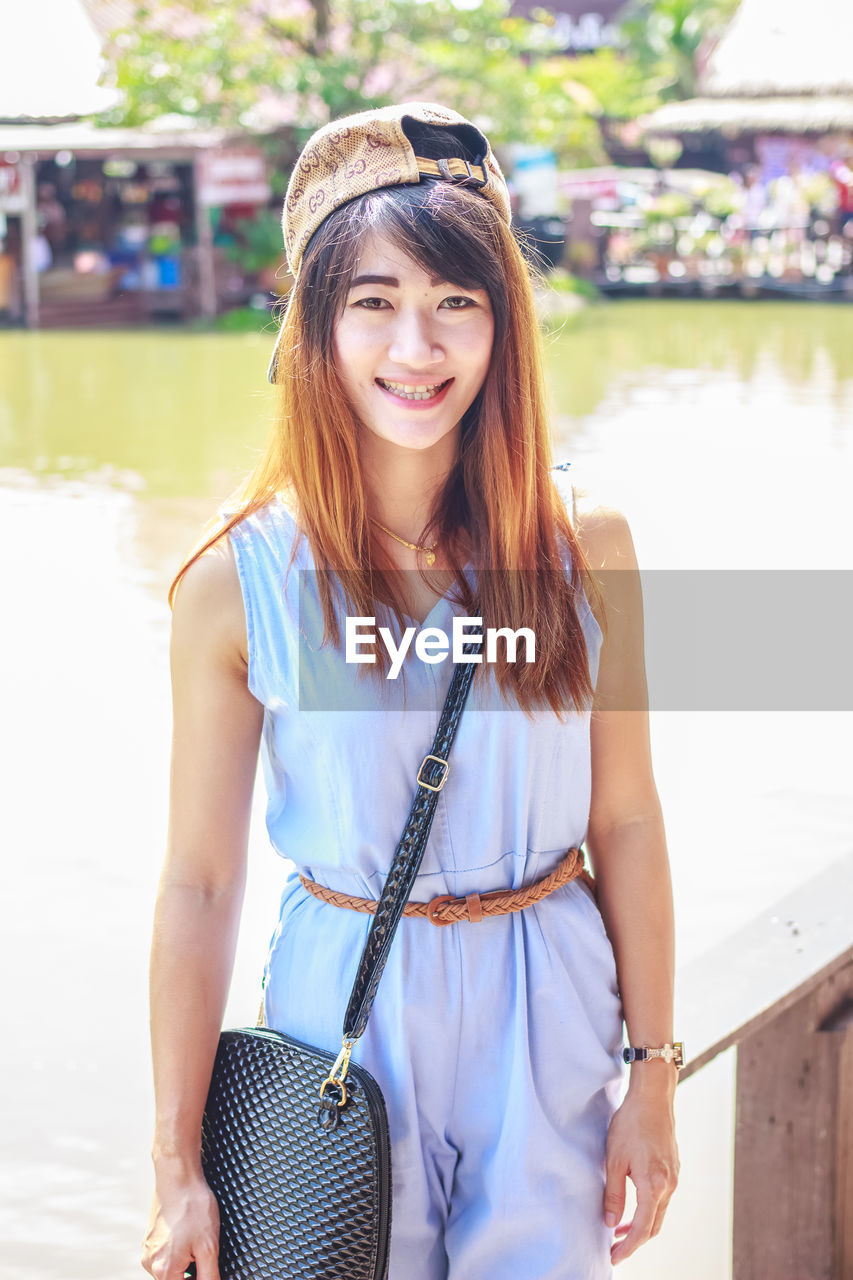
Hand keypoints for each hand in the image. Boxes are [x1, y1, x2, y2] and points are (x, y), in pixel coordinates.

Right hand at [140, 1164, 220, 1279]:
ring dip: (187, 1263)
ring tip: (198, 1240)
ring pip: (172, 1270)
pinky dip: (180, 1251)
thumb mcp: (209, 1246)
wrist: (178, 1174)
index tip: (208, 1267)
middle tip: (204, 1253)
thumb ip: (210, 1276)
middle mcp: (151, 1264)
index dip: (201, 1279)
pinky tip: (190, 1234)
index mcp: (164, 1270)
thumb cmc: (193, 1205)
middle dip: (194, 1273)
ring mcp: (149, 1251)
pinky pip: (166, 1255)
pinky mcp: (151, 1239)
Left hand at [603, 1081, 679, 1264]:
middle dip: (635, 1241)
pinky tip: (634, 1206)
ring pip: (659, 1213)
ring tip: (619, 1230)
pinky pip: (662, 1199)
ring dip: (641, 1225)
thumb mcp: (614, 1160)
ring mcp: (674, 1177)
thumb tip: (610, 1223)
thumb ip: (614, 1194)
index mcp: (654, 1186)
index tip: (613, 1258)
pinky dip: (648, 1210)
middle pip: (654, 1227)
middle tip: (615, 1249)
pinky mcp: (673, 1169)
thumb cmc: (630, 1125)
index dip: (628, 1247)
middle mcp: (669, 1186)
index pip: (642, 1229)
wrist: (653, 1098)